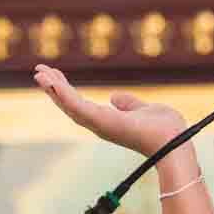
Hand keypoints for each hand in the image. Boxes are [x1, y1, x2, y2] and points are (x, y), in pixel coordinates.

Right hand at [32, 65, 188, 157]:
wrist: (174, 141)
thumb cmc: (164, 129)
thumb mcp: (144, 109)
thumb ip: (129, 103)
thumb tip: (114, 97)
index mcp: (108, 121)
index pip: (81, 104)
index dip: (65, 91)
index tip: (54, 75)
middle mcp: (100, 124)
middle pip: (70, 104)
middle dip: (54, 89)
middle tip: (39, 72)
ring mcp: (99, 124)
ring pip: (69, 105)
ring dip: (53, 89)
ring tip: (39, 74)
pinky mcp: (102, 121)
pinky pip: (77, 106)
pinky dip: (62, 94)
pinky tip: (51, 82)